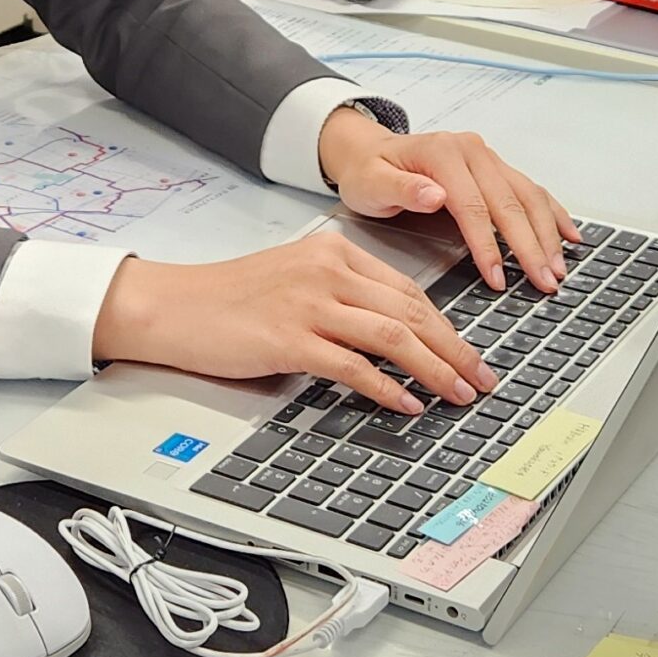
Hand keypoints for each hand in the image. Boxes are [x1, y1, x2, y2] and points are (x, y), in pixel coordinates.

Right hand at [90, 231, 494, 415]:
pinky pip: (353, 366)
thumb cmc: (229, 298)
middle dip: (455, 349)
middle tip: (482, 378)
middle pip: (410, 311)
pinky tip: (406, 404)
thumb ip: (339, 295)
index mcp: (334, 252)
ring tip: (459, 394)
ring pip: (392, 336)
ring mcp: (309, 304)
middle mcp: (327, 272)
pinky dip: (386, 388)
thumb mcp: (293, 278)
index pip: (406, 289)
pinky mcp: (289, 339)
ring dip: (435, 369)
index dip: (444, 324)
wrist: (174, 306)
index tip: (468, 352)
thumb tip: (389, 334)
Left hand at [318, 110, 581, 295]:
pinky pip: (532, 190)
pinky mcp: (497, 168)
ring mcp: (488, 158)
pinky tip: (570, 235)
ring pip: (528, 196)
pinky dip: (554, 213)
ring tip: (558, 269)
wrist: (369, 152)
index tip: (498, 277)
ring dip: (547, 234)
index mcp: (443, 153)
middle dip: (530, 246)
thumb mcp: (371, 182)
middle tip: (544, 282)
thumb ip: (401, 189)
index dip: (488, 245)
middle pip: (510, 202)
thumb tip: (435, 195)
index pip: (474, 206)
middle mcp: (472, 151)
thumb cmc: (369, 172)